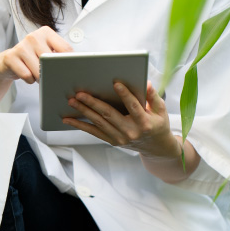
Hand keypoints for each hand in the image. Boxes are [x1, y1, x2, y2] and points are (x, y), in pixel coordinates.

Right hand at [0, 26, 72, 83]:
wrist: (9, 61)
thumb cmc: (33, 57)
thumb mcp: (47, 51)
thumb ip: (59, 54)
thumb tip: (74, 66)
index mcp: (46, 32)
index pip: (65, 49)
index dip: (68, 62)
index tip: (69, 70)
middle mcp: (33, 36)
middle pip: (52, 61)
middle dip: (53, 72)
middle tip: (50, 74)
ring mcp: (21, 46)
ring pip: (39, 70)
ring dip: (41, 78)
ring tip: (37, 74)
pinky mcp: (10, 57)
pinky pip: (27, 75)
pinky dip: (30, 80)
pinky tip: (27, 74)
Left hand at [62, 81, 182, 158]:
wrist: (155, 148)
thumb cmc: (158, 124)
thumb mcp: (161, 110)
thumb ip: (153, 96)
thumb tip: (146, 83)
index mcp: (144, 123)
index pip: (134, 107)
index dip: (125, 95)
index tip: (116, 83)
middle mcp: (130, 132)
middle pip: (109, 115)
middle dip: (93, 103)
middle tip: (80, 93)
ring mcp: (120, 138)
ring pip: (99, 123)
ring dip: (84, 111)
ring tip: (72, 101)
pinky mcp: (112, 141)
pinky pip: (94, 132)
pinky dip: (80, 125)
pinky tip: (68, 119)